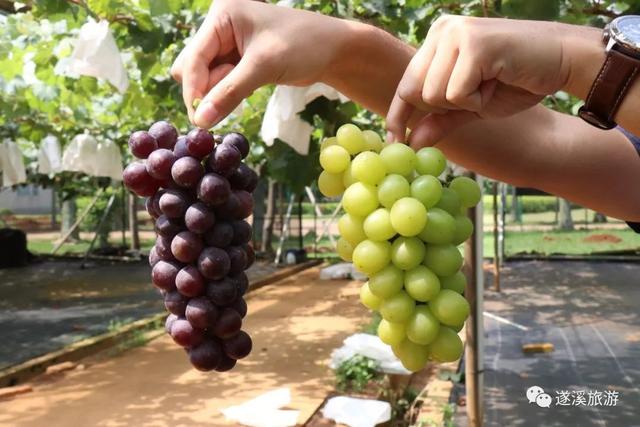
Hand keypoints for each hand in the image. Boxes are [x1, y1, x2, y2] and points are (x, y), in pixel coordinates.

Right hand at [171, 0, 346, 127]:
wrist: (334, 51)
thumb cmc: (302, 47)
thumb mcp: (263, 67)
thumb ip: (229, 93)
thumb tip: (200, 120)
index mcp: (222, 15)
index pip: (194, 57)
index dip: (194, 88)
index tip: (199, 118)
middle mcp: (221, 27)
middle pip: (193, 67)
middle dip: (205, 90)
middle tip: (224, 105)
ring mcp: (229, 45)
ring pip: (206, 78)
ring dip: (217, 94)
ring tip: (244, 92)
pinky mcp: (239, 62)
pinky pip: (221, 83)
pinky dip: (227, 94)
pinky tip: (243, 95)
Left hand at [386, 16, 575, 146]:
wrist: (563, 61)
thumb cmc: (517, 82)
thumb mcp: (472, 106)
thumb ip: (441, 120)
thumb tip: (411, 143)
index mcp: (436, 40)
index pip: (406, 84)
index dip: (398, 116)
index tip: (393, 142)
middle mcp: (441, 31)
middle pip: (416, 92)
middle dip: (445, 107)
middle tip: (479, 93)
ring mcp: (456, 34)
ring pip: (434, 95)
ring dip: (465, 102)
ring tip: (491, 84)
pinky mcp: (473, 44)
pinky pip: (456, 94)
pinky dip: (477, 100)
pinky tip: (498, 81)